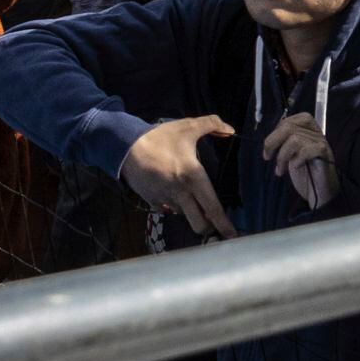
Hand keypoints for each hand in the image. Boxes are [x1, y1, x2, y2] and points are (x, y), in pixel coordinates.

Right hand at [119, 115, 237, 238]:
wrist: (126, 147)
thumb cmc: (160, 138)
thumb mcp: (188, 126)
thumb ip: (212, 124)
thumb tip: (231, 129)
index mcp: (193, 177)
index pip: (212, 207)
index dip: (224, 223)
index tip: (232, 236)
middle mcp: (181, 193)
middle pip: (199, 223)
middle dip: (209, 227)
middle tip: (215, 222)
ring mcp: (165, 200)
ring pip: (184, 215)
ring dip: (190, 212)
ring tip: (192, 200)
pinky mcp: (152, 201)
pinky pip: (168, 210)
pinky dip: (174, 206)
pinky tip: (174, 195)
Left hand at [258, 111, 338, 210]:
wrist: (320, 193)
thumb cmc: (306, 173)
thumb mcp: (291, 155)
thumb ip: (285, 143)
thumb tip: (270, 139)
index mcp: (309, 130)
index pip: (290, 120)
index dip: (276, 131)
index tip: (269, 147)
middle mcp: (316, 133)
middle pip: (289, 127)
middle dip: (272, 142)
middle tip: (268, 157)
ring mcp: (321, 143)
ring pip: (295, 139)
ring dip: (282, 156)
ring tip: (280, 170)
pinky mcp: (324, 156)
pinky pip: (308, 150)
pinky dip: (297, 159)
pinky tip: (295, 167)